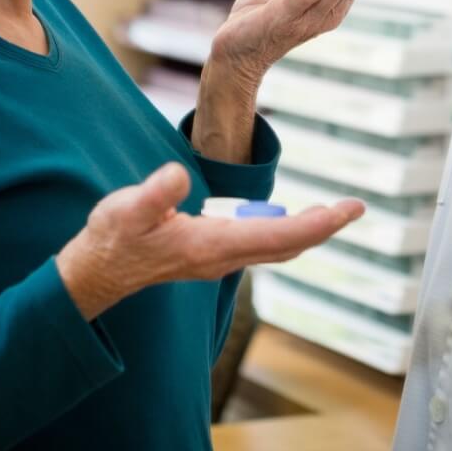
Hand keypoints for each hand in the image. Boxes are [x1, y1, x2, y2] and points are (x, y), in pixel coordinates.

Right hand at [56, 162, 364, 320]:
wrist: (96, 274)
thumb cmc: (111, 240)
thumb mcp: (124, 210)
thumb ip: (153, 194)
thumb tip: (179, 177)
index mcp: (211, 245)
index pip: (279, 235)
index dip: (318, 223)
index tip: (348, 210)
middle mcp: (223, 257)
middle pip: (287, 244)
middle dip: (323, 227)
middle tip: (355, 208)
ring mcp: (220, 259)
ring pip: (277, 247)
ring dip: (308, 230)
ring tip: (335, 211)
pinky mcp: (213, 254)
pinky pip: (263, 245)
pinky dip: (287, 231)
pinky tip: (295, 218)